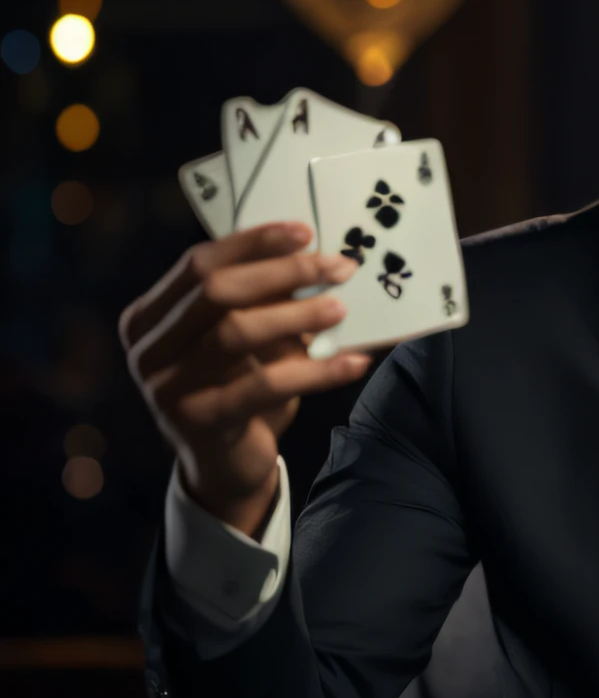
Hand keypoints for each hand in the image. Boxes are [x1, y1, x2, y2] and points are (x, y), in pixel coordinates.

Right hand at [120, 223, 370, 535]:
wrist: (226, 467)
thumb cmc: (240, 390)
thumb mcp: (249, 342)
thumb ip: (263, 303)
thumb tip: (319, 258)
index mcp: (149, 317)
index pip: (198, 264)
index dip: (252, 243)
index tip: (305, 231)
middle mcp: (147, 349)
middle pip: (215, 292)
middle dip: (282, 273)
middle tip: (339, 267)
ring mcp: (165, 387)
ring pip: (236, 333)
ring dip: (297, 316)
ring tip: (343, 309)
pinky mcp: (199, 422)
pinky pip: (265, 386)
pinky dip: (316, 371)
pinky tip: (354, 362)